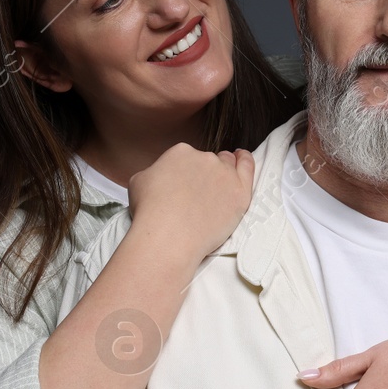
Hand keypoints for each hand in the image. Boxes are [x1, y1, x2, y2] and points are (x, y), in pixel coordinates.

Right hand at [126, 143, 253, 256]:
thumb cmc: (150, 213)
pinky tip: (243, 160)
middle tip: (200, 193)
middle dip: (206, 172)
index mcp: (180, 152)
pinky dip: (246, 162)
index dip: (187, 172)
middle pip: (210, 160)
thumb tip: (160, 176)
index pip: (189, 157)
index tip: (185, 185)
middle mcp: (204, 157)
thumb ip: (154, 172)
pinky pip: (248, 167)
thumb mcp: (139, 182)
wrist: (168, 236)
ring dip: (225, 171)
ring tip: (220, 186)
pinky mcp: (240, 191)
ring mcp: (224, 173)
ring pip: (229, 164)